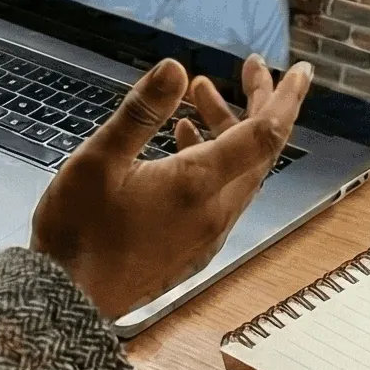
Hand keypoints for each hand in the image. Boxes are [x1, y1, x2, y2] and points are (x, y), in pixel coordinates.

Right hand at [31, 54, 312, 320]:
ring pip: (238, 173)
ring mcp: (205, 235)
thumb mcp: (98, 159)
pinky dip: (215, 161)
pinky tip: (183, 143)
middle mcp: (212, 213)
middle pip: (259, 151)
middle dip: (257, 104)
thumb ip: (141, 111)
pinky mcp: (192, 249)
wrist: (67, 301)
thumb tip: (174, 68)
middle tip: (248, 70)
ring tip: (199, 97)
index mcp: (197, 185)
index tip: (301, 71)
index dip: (286, 97)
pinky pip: (221, 197)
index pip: (265, 133)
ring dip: (229, 130)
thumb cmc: (77, 234)